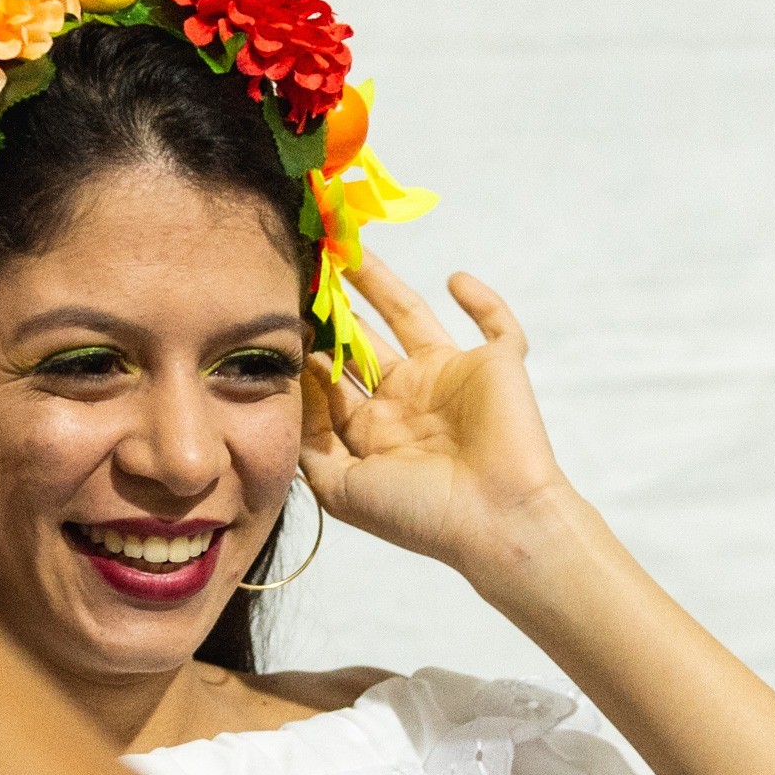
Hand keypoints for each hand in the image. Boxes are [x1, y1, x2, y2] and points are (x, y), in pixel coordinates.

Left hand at [299, 253, 575, 587]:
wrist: (496, 523)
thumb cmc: (420, 516)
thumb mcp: (342, 491)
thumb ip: (308, 446)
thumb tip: (289, 389)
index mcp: (375, 430)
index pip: (332, 378)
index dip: (306, 346)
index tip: (276, 311)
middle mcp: (410, 399)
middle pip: (363, 339)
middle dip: (335, 309)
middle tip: (306, 268)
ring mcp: (453, 379)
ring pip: (412, 316)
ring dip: (383, 284)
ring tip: (350, 251)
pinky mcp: (498, 366)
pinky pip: (497, 323)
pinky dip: (482, 300)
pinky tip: (456, 279)